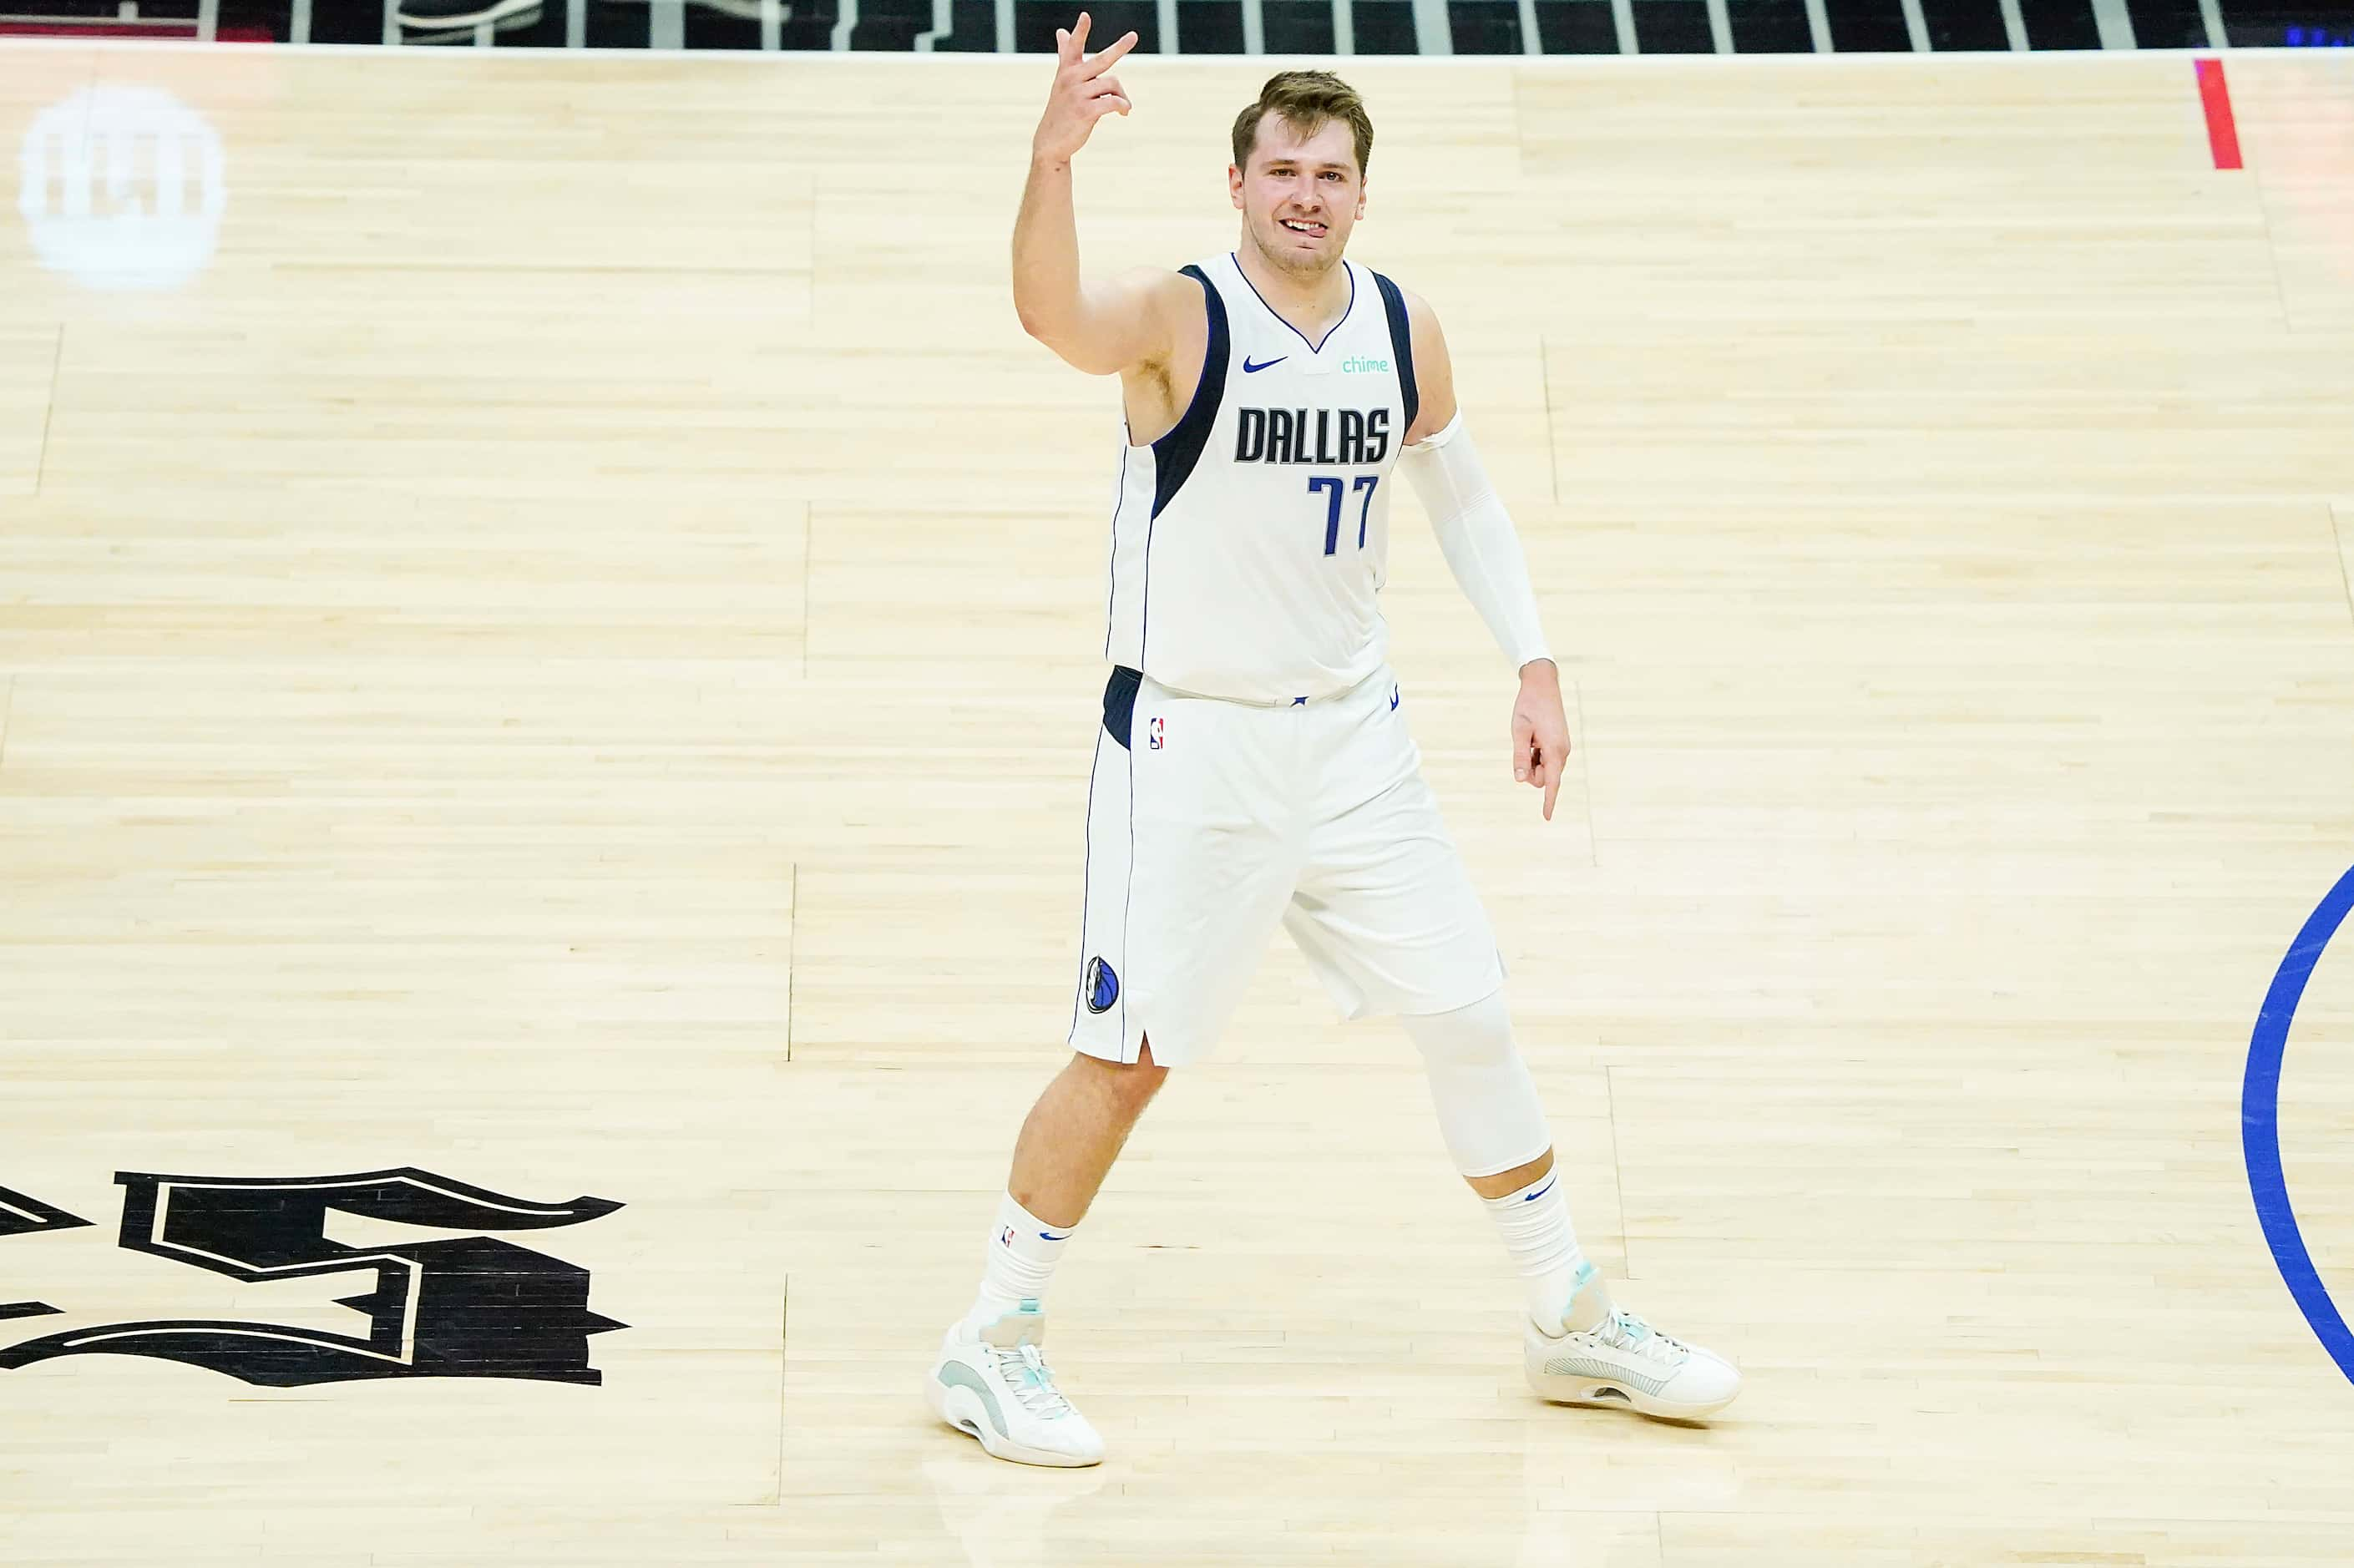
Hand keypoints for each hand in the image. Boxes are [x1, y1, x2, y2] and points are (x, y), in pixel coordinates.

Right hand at [1032, 12, 1137, 164]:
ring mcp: (1078, 95)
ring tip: (1124, 107)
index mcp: (1067, 70)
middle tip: (1134, 36)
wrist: (1051, 141)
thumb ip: (1065, 55)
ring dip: (1122, 96)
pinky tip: (1124, 112)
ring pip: (1112, 84)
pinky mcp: (1086, 111)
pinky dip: (1122, 107)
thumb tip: (1061, 31)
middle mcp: (1071, 79)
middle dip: (1119, 48)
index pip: (1074, 46)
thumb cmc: (1061, 109)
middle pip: (1101, 59)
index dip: (1080, 31)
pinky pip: (1113, 102)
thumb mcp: (1062, 80)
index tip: (1085, 16)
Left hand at [1509, 660, 1570, 821]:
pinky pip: (1545, 759)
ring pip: (1544, 769)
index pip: (1552, 782)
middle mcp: (1563, 751)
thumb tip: (1520, 781)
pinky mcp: (1559, 744)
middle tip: (1521, 747)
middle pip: (1543, 778)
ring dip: (1531, 761)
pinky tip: (1531, 737)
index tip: (1546, 817)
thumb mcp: (1519, 732)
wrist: (1542, 684)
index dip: (1548, 801)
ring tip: (1527, 738)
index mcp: (1555, 750)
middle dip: (1530, 771)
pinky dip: (1535, 755)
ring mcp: (1562, 748)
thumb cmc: (1528, 706)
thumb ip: (1519, 757)